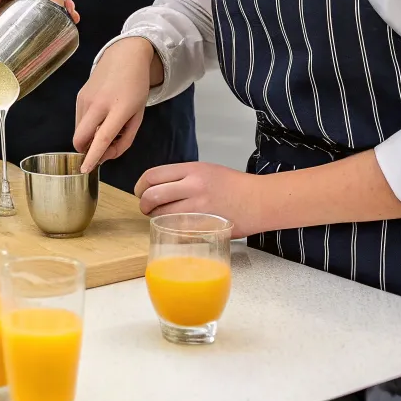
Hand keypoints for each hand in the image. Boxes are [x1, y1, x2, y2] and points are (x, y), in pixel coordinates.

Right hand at [73, 38, 158, 171]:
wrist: (125, 56)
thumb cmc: (136, 88)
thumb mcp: (138, 115)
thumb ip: (125, 139)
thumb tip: (105, 155)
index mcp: (119, 109)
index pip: (102, 137)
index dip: (93, 155)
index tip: (84, 169)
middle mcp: (99, 103)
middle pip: (81, 136)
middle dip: (84, 150)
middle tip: (100, 149)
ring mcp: (86, 98)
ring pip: (78, 130)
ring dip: (88, 137)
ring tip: (105, 127)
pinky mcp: (79, 95)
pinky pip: (79, 119)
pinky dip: (87, 126)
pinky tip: (100, 117)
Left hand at [135, 162, 262, 237]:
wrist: (260, 200)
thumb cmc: (234, 185)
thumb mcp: (206, 170)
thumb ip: (183, 177)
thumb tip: (159, 188)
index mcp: (192, 169)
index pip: (153, 175)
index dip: (140, 186)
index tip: (139, 192)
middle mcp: (193, 186)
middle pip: (153, 195)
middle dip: (144, 205)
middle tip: (146, 209)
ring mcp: (200, 207)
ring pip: (163, 214)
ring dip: (156, 219)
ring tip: (160, 219)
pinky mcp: (206, 225)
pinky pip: (179, 230)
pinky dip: (172, 231)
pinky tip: (175, 230)